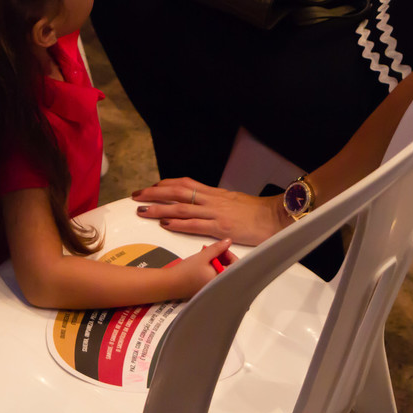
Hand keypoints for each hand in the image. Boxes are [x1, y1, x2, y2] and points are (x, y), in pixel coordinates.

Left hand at [132, 177, 292, 245]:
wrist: (276, 217)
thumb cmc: (257, 212)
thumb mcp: (234, 201)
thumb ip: (217, 202)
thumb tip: (203, 204)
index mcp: (214, 193)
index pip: (185, 184)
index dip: (166, 184)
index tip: (151, 186)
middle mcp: (211, 200)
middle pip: (177, 192)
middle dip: (154, 193)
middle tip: (137, 195)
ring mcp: (215, 214)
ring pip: (181, 208)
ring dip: (160, 208)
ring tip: (142, 210)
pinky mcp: (220, 228)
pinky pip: (195, 225)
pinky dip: (178, 224)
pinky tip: (164, 224)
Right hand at [170, 239, 235, 298]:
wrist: (170, 284)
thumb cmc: (185, 272)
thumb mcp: (203, 256)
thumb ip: (217, 248)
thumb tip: (228, 241)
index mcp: (222, 279)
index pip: (236, 267)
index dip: (229, 255)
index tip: (221, 249)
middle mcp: (221, 286)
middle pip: (230, 270)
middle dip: (223, 258)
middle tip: (212, 251)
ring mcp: (214, 288)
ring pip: (222, 272)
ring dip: (217, 262)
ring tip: (205, 257)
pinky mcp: (208, 289)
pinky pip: (216, 277)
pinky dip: (212, 269)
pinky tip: (203, 264)